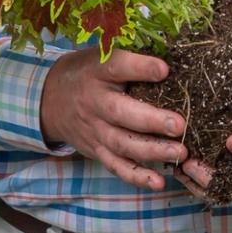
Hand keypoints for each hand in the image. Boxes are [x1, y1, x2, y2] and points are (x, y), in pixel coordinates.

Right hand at [39, 47, 190, 190]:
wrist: (50, 100)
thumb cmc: (89, 73)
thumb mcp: (101, 55)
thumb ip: (131, 54)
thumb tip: (173, 50)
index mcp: (97, 72)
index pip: (116, 66)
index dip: (140, 67)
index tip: (165, 69)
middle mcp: (93, 102)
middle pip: (120, 113)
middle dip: (150, 120)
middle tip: (179, 125)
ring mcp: (94, 130)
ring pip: (122, 143)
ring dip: (152, 151)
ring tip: (180, 152)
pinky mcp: (96, 150)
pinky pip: (116, 166)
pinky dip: (137, 177)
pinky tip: (159, 182)